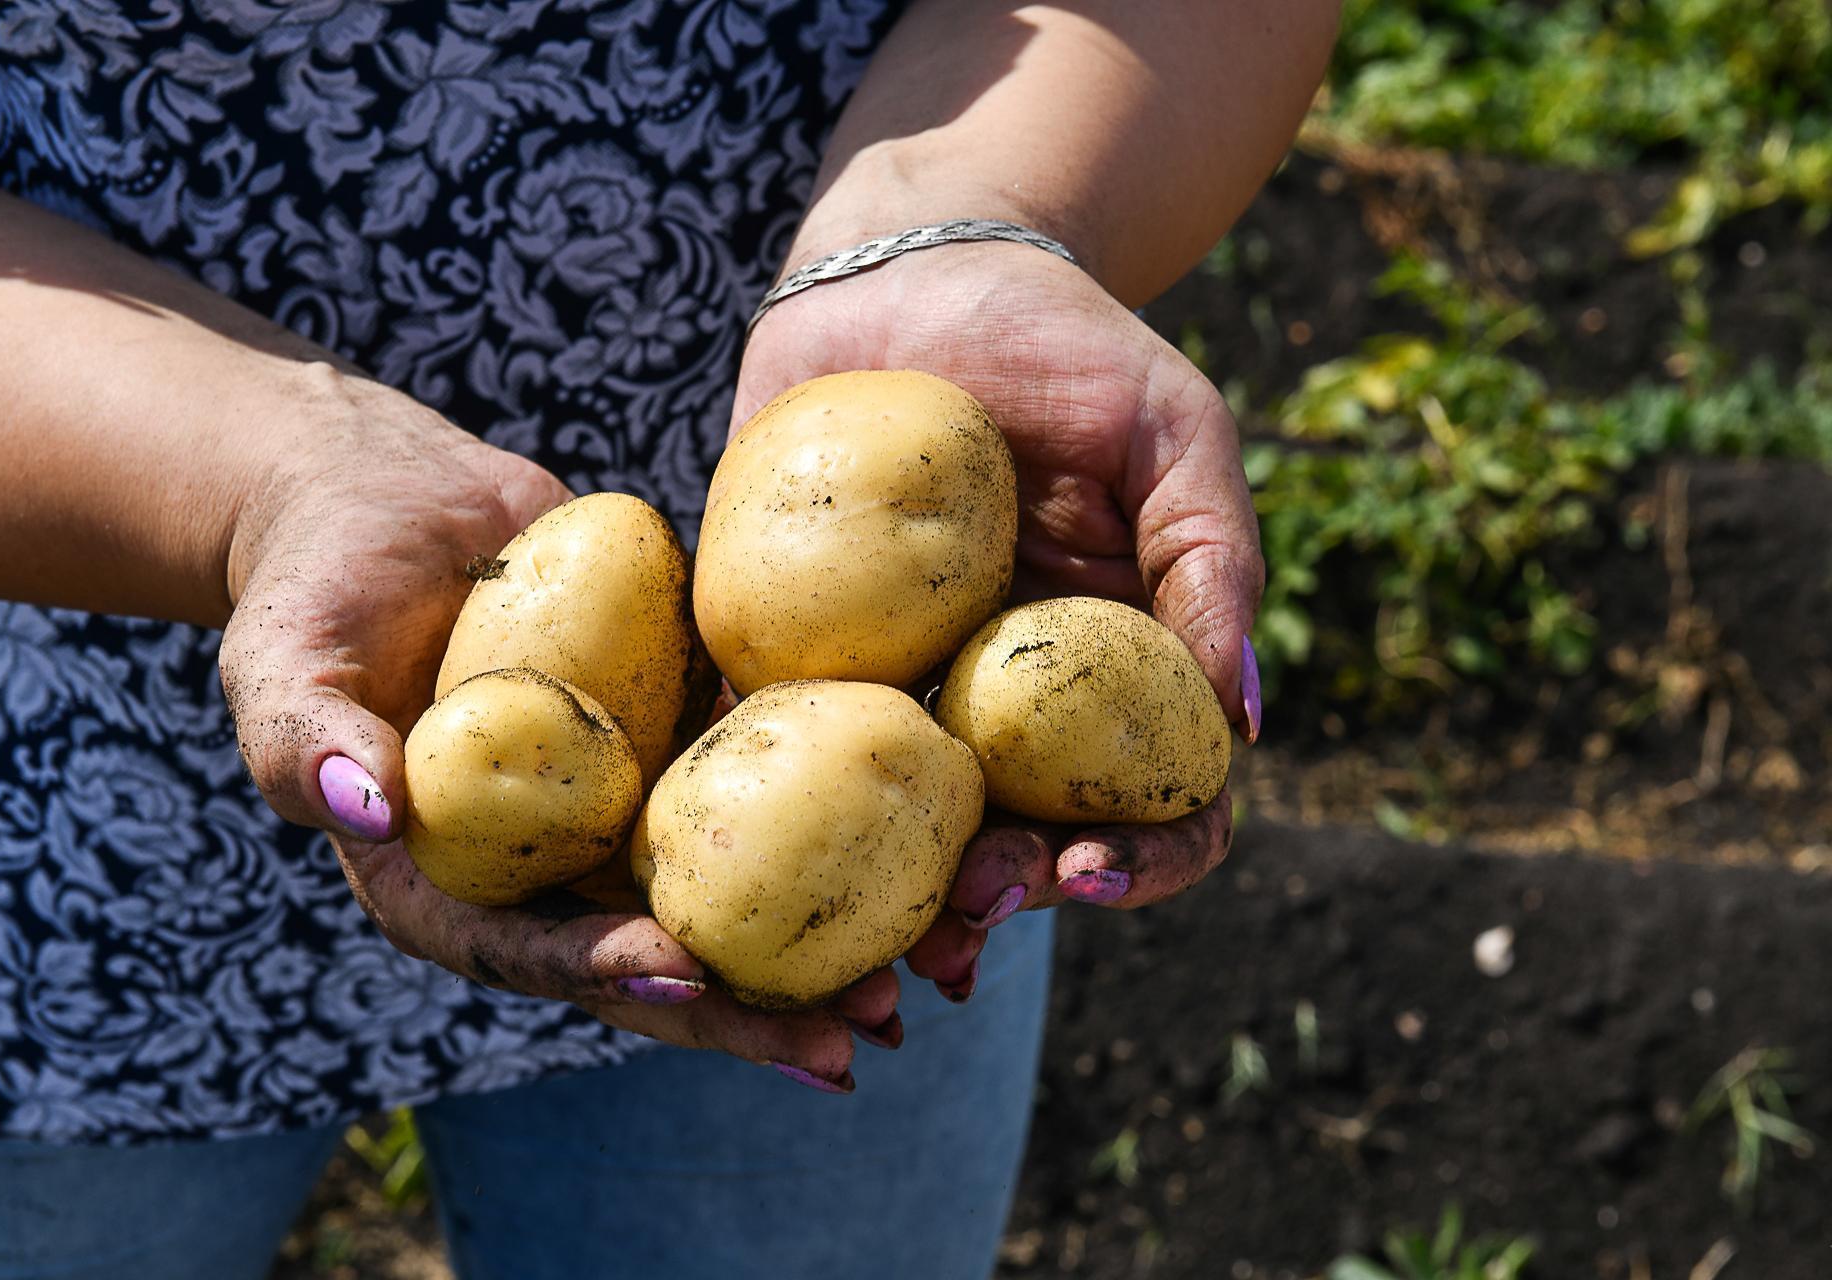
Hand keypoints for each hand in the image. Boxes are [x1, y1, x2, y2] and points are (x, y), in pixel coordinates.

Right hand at [220, 380, 891, 1090]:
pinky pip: (756, 778)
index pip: (532, 950)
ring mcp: (617, 804)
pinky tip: (925, 839)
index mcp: (452, 881)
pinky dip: (832, 812)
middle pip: (653, 952)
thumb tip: (365, 808)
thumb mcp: (282, 662)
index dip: (607, 972)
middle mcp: (548, 862)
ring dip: (818, 934)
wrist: (391, 502)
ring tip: (922, 968)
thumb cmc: (317, 583)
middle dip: (751, 1005)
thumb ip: (305, 743)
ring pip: (725, 884)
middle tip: (858, 1036)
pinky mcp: (672, 734)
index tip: (687, 978)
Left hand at [734, 242, 1261, 999]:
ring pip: (894, 824)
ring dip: (887, 899)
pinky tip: (741, 850)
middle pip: (1016, 837)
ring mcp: (894, 685)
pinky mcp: (787, 649)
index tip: (1087, 867)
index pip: (1150, 802)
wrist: (909, 268)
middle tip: (968, 918)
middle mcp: (1002, 703)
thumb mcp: (1169, 429)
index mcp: (1106, 673)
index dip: (1135, 859)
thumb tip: (1244, 720)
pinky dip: (760, 805)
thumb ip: (1210, 560)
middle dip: (1000, 900)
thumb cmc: (1062, 342)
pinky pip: (771, 738)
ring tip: (866, 946)